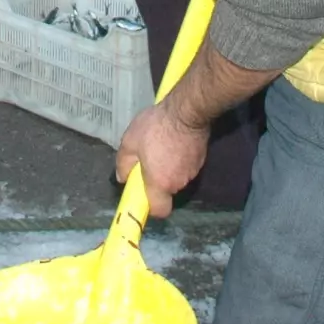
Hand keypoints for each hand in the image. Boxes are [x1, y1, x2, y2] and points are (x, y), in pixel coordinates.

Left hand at [115, 99, 209, 218]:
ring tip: (160, 146)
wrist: (186, 112)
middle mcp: (178, 183)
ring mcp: (192, 172)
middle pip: (166, 191)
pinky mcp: (200, 160)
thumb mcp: (131, 141)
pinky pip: (185, 166)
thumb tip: (123, 177)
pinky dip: (178, 159)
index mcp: (160, 183)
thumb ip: (123, 163)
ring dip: (168, 168)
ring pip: (176, 177)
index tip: (141, 192)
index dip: (150, 206)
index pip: (159, 210)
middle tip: (147, 161)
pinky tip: (172, 142)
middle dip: (157, 181)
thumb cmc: (156, 128)